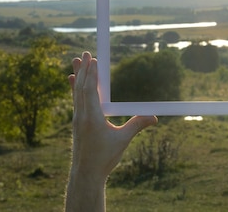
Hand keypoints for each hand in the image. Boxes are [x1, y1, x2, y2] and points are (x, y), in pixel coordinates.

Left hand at [65, 52, 156, 211]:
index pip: (90, 91)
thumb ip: (137, 125)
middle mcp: (81, 116)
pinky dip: (75, 87)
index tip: (93, 59)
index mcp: (91, 118)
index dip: (92, 74)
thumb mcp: (123, 140)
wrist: (86, 174)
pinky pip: (76, 100)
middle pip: (82, 87)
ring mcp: (77, 119)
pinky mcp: (77, 123)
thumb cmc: (104, 158)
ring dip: (78, 75)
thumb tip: (154, 116)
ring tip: (76, 61)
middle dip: (84, 69)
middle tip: (84, 53)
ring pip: (77, 92)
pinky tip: (74, 81)